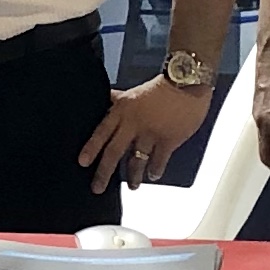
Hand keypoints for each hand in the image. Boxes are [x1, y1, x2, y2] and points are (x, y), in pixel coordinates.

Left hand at [80, 73, 213, 199]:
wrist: (187, 82)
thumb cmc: (162, 86)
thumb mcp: (134, 92)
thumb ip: (119, 99)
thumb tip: (107, 98)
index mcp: (122, 110)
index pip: (101, 132)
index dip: (91, 148)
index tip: (83, 163)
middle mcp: (133, 124)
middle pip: (114, 152)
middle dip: (104, 172)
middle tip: (97, 187)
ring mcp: (150, 134)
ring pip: (136, 161)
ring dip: (133, 176)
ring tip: (132, 187)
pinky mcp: (168, 140)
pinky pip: (158, 161)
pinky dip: (155, 170)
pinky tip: (153, 175)